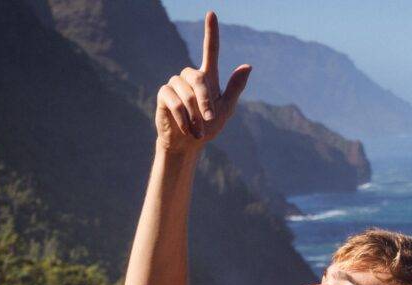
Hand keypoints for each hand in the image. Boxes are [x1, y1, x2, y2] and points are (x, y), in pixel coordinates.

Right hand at [155, 10, 250, 152]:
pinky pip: (174, 101)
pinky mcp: (164, 95)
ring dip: (194, 113)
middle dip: (205, 99)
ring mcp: (175, 84)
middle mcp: (190, 77)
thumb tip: (248, 65)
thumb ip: (235, 88)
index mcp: (208, 77)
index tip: (211, 13)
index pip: (210, 50)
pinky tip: (187, 128)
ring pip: (186, 92)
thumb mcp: (226, 110)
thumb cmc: (208, 127)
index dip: (211, 32)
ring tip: (198, 129)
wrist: (188, 144)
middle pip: (198, 77)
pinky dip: (183, 117)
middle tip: (210, 119)